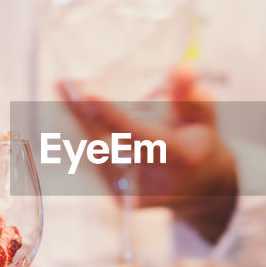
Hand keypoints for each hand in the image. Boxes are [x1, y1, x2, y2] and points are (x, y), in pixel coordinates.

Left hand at [61, 66, 237, 244]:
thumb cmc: (200, 144)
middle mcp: (154, 182)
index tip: (86, 96)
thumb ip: (189, 93)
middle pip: (106, 145)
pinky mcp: (119, 200)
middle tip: (61, 84)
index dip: (111, 117)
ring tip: (65, 89)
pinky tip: (81, 114)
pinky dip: (87, 136)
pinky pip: (96, 163)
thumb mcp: (204, 115)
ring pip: (96, 154)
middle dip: (81, 114)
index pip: (139, 135)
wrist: (201, 190)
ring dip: (80, 122)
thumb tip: (183, 66)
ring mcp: (134, 195)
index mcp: (178, 158)